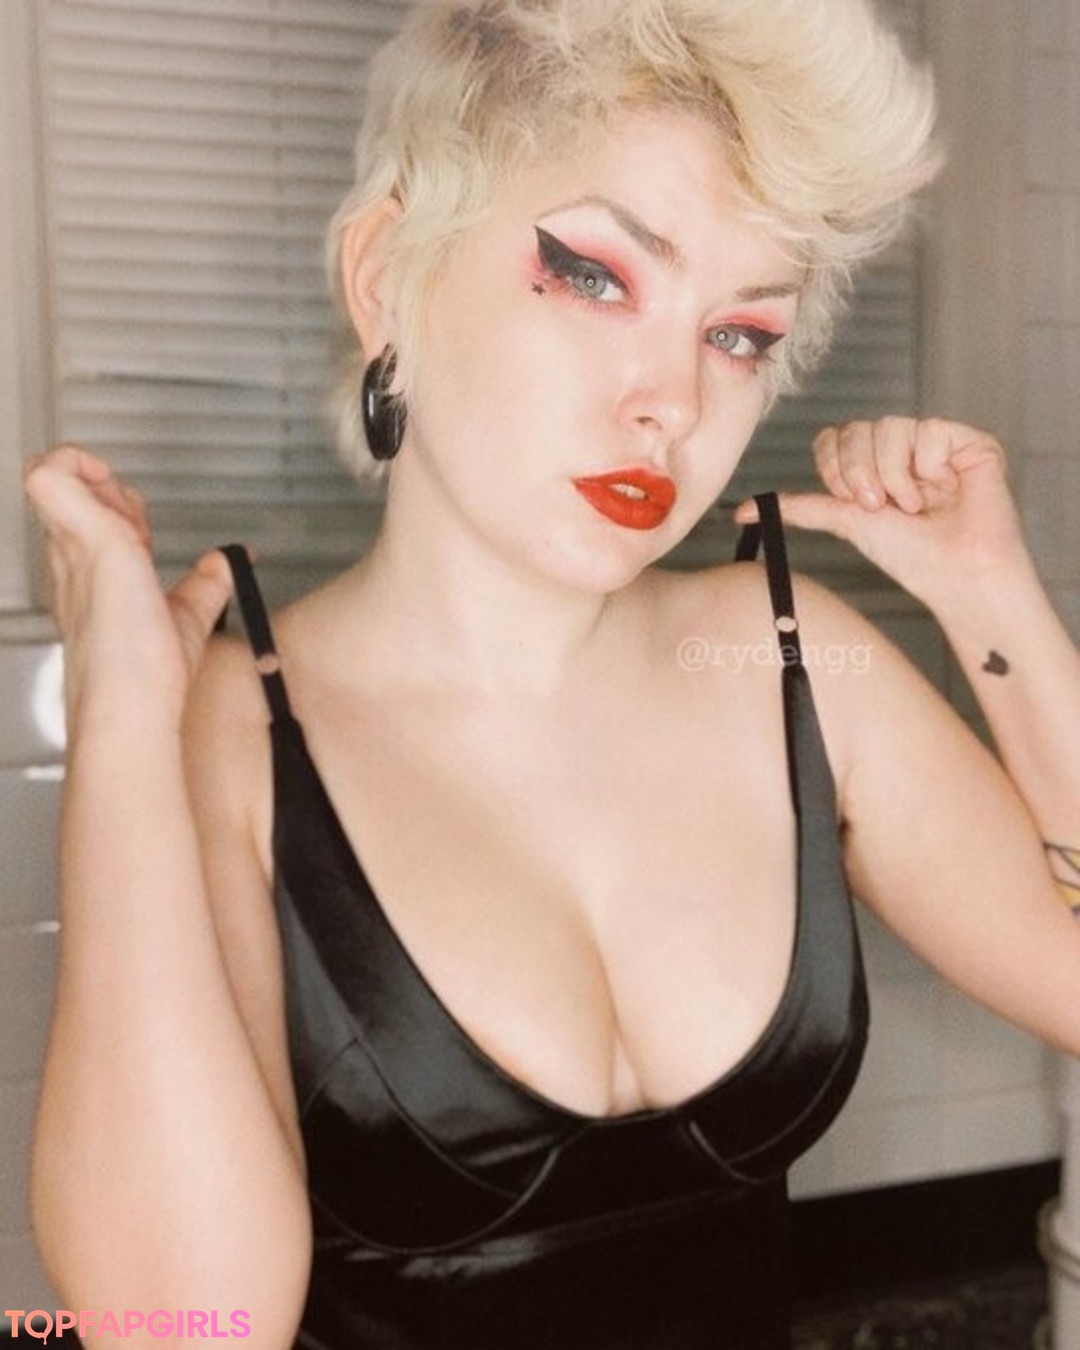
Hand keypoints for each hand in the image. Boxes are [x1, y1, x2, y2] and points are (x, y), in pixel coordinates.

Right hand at [23, 445, 233, 736]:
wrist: (131, 707)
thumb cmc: (149, 679)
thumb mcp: (187, 617)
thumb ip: (203, 587)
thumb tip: (224, 562)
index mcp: (91, 579)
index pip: (93, 518)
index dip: (122, 508)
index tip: (148, 532)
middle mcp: (72, 562)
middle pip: (73, 492)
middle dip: (108, 486)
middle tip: (140, 524)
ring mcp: (75, 550)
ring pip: (51, 476)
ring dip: (91, 474)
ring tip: (125, 511)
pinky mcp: (91, 540)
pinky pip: (48, 476)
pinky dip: (72, 463)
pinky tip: (103, 481)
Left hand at [735, 417, 1030, 607]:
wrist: (956, 576)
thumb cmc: (909, 556)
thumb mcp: (845, 523)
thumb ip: (799, 508)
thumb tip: (740, 512)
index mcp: (872, 463)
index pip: (835, 437)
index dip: (836, 468)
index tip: (852, 502)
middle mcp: (902, 448)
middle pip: (858, 429)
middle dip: (861, 475)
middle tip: (881, 507)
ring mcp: (935, 442)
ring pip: (891, 426)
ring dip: (894, 476)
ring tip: (916, 505)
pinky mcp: (969, 440)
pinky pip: (930, 429)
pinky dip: (931, 467)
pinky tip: (945, 490)